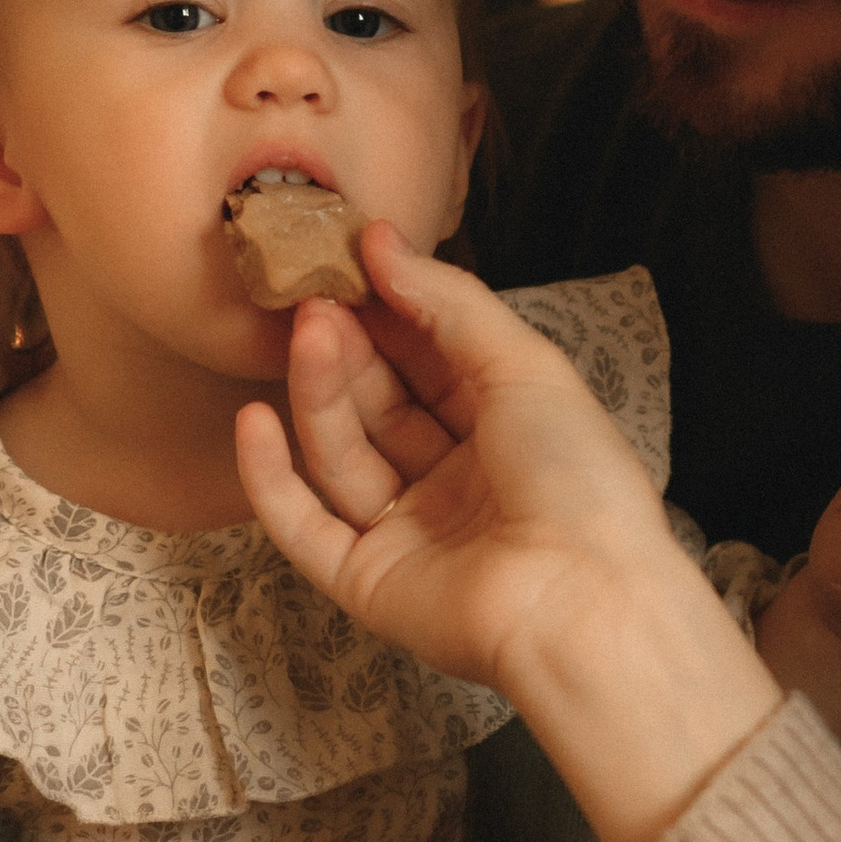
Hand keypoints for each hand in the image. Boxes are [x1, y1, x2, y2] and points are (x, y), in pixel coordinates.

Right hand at [238, 225, 688, 690]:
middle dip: (347, 348)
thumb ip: (448, 302)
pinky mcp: (366, 581)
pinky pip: (304, 526)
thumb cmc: (577, 478)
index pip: (427, 360)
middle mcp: (452, 481)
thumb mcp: (524, 365)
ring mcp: (406, 533)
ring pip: (341, 454)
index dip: (387, 311)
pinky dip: (271, 477)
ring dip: (318, 393)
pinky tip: (255, 421)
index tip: (346, 260)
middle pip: (377, 404)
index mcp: (502, 430)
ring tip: (307, 332)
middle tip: (315, 295)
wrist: (584, 601)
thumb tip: (381, 240)